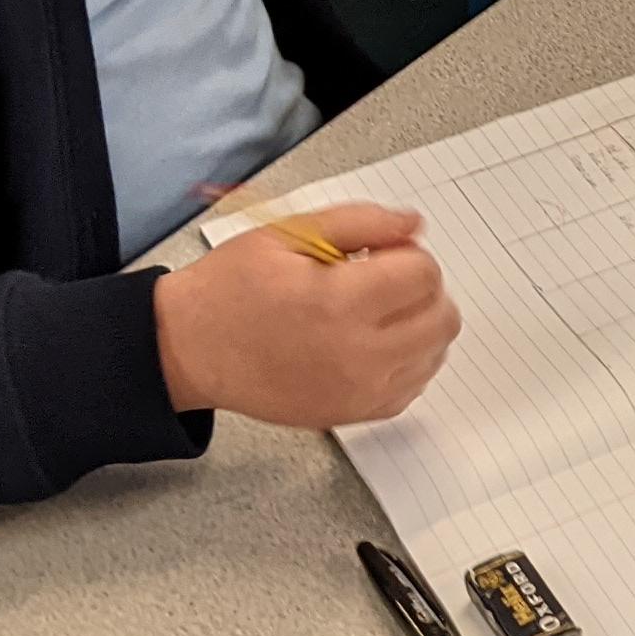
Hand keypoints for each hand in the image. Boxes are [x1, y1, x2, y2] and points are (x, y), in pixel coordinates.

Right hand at [154, 201, 458, 426]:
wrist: (192, 349)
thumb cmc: (231, 290)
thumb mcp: (287, 233)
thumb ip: (359, 222)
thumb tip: (412, 224)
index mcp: (338, 303)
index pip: (424, 273)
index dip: (406, 254)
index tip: (379, 254)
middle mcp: (356, 355)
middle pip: (442, 317)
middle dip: (420, 289)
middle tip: (381, 280)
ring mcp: (358, 392)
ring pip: (435, 353)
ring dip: (419, 325)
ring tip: (373, 312)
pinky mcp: (353, 414)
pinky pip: (413, 387)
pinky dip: (406, 362)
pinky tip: (371, 343)